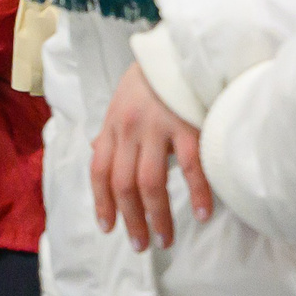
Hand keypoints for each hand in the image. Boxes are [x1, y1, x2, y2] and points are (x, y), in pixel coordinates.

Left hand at [89, 62, 210, 250]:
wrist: (178, 49)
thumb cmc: (151, 80)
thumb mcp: (121, 103)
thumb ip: (111, 130)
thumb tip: (96, 148)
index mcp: (112, 126)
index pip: (98, 171)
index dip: (101, 203)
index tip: (108, 228)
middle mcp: (129, 130)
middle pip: (122, 184)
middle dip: (130, 219)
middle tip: (140, 245)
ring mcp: (157, 128)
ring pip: (150, 182)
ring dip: (156, 216)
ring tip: (165, 239)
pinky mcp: (187, 125)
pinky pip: (189, 166)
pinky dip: (195, 193)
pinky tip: (200, 214)